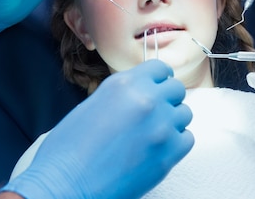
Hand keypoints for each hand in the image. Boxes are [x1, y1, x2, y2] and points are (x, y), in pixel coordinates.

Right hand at [1, 60, 193, 198]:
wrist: (67, 184)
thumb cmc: (69, 149)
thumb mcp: (92, 104)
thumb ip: (122, 94)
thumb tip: (141, 92)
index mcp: (125, 84)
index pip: (160, 69)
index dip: (158, 79)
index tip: (156, 88)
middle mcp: (147, 100)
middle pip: (176, 89)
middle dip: (167, 99)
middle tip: (154, 113)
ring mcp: (162, 127)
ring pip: (184, 113)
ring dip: (172, 120)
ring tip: (153, 133)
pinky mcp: (169, 154)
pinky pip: (187, 138)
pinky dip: (176, 142)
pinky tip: (158, 148)